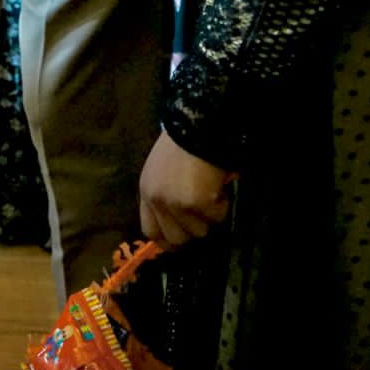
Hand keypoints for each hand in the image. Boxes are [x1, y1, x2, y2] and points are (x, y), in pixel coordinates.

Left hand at [138, 132, 232, 248]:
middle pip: (176, 239)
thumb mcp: (161, 171)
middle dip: (193, 230)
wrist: (197, 128)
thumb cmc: (182, 146)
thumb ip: (163, 196)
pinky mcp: (197, 203)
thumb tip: (177, 223)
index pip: (150, 231)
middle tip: (204, 214)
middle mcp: (157, 201)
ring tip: (211, 192)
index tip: (181, 241)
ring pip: (200, 231)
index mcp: (146, 192)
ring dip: (210, 216)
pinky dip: (223, 205)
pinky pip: (217, 217)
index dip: (167, 240)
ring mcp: (176, 204)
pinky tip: (219, 186)